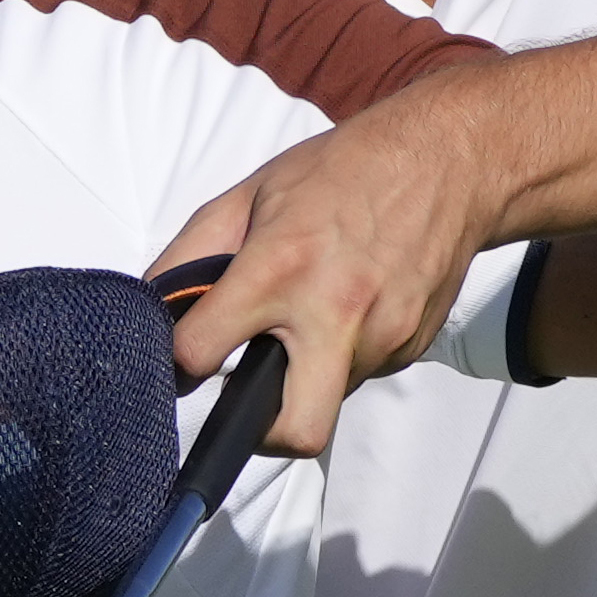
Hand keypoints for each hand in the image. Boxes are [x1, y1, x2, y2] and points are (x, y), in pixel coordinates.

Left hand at [155, 82, 507, 455]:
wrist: (446, 161)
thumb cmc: (339, 172)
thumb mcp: (248, 194)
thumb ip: (189, 254)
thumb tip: (150, 310)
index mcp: (278, 268)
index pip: (200, 353)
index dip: (180, 364)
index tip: (187, 359)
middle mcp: (333, 312)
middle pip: (293, 432)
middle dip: (262, 435)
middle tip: (252, 401)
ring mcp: (381, 336)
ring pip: (328, 401)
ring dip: (307, 378)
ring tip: (311, 322)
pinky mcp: (412, 346)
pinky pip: (362, 375)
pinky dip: (345, 357)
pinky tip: (352, 308)